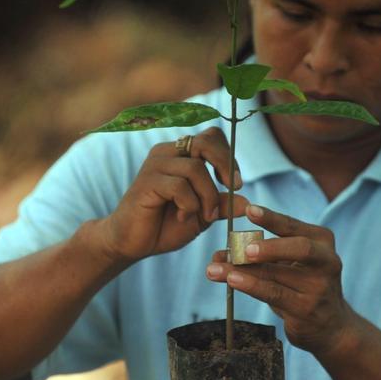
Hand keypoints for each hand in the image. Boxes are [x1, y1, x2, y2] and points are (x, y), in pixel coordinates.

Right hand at [100, 127, 248, 263]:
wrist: (133, 243)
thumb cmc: (165, 226)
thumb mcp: (201, 216)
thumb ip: (221, 206)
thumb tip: (247, 203)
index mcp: (180, 154)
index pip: (211, 136)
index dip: (228, 156)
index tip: (235, 184)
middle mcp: (167, 153)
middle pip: (205, 142)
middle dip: (225, 165)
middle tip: (233, 188)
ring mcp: (155, 165)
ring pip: (196, 168)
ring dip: (207, 196)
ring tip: (203, 216)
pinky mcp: (147, 181)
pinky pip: (180, 186)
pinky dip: (189, 205)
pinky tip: (182, 216)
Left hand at [205, 204, 356, 355]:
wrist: (330, 325)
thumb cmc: (302, 285)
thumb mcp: (289, 263)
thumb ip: (261, 254)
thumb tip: (220, 254)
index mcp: (321, 241)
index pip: (294, 226)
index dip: (271, 218)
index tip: (249, 210)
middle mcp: (326, 262)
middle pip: (299, 248)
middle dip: (270, 247)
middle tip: (244, 249)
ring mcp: (318, 288)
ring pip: (276, 275)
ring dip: (242, 271)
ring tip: (215, 269)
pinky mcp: (305, 309)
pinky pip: (273, 294)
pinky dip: (251, 286)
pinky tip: (232, 281)